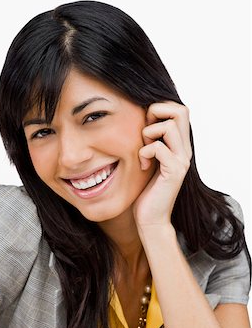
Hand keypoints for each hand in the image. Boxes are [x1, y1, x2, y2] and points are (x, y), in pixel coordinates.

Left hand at [133, 101, 191, 227]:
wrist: (151, 218)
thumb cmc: (146, 190)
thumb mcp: (149, 159)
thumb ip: (152, 140)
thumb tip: (142, 118)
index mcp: (180, 145)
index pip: (180, 109)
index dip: (160, 109)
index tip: (146, 126)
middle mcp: (185, 150)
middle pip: (181, 110)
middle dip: (156, 113)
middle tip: (145, 132)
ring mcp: (181, 160)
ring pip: (169, 126)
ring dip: (148, 134)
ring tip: (143, 151)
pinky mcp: (174, 172)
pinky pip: (157, 147)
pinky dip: (144, 152)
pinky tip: (142, 165)